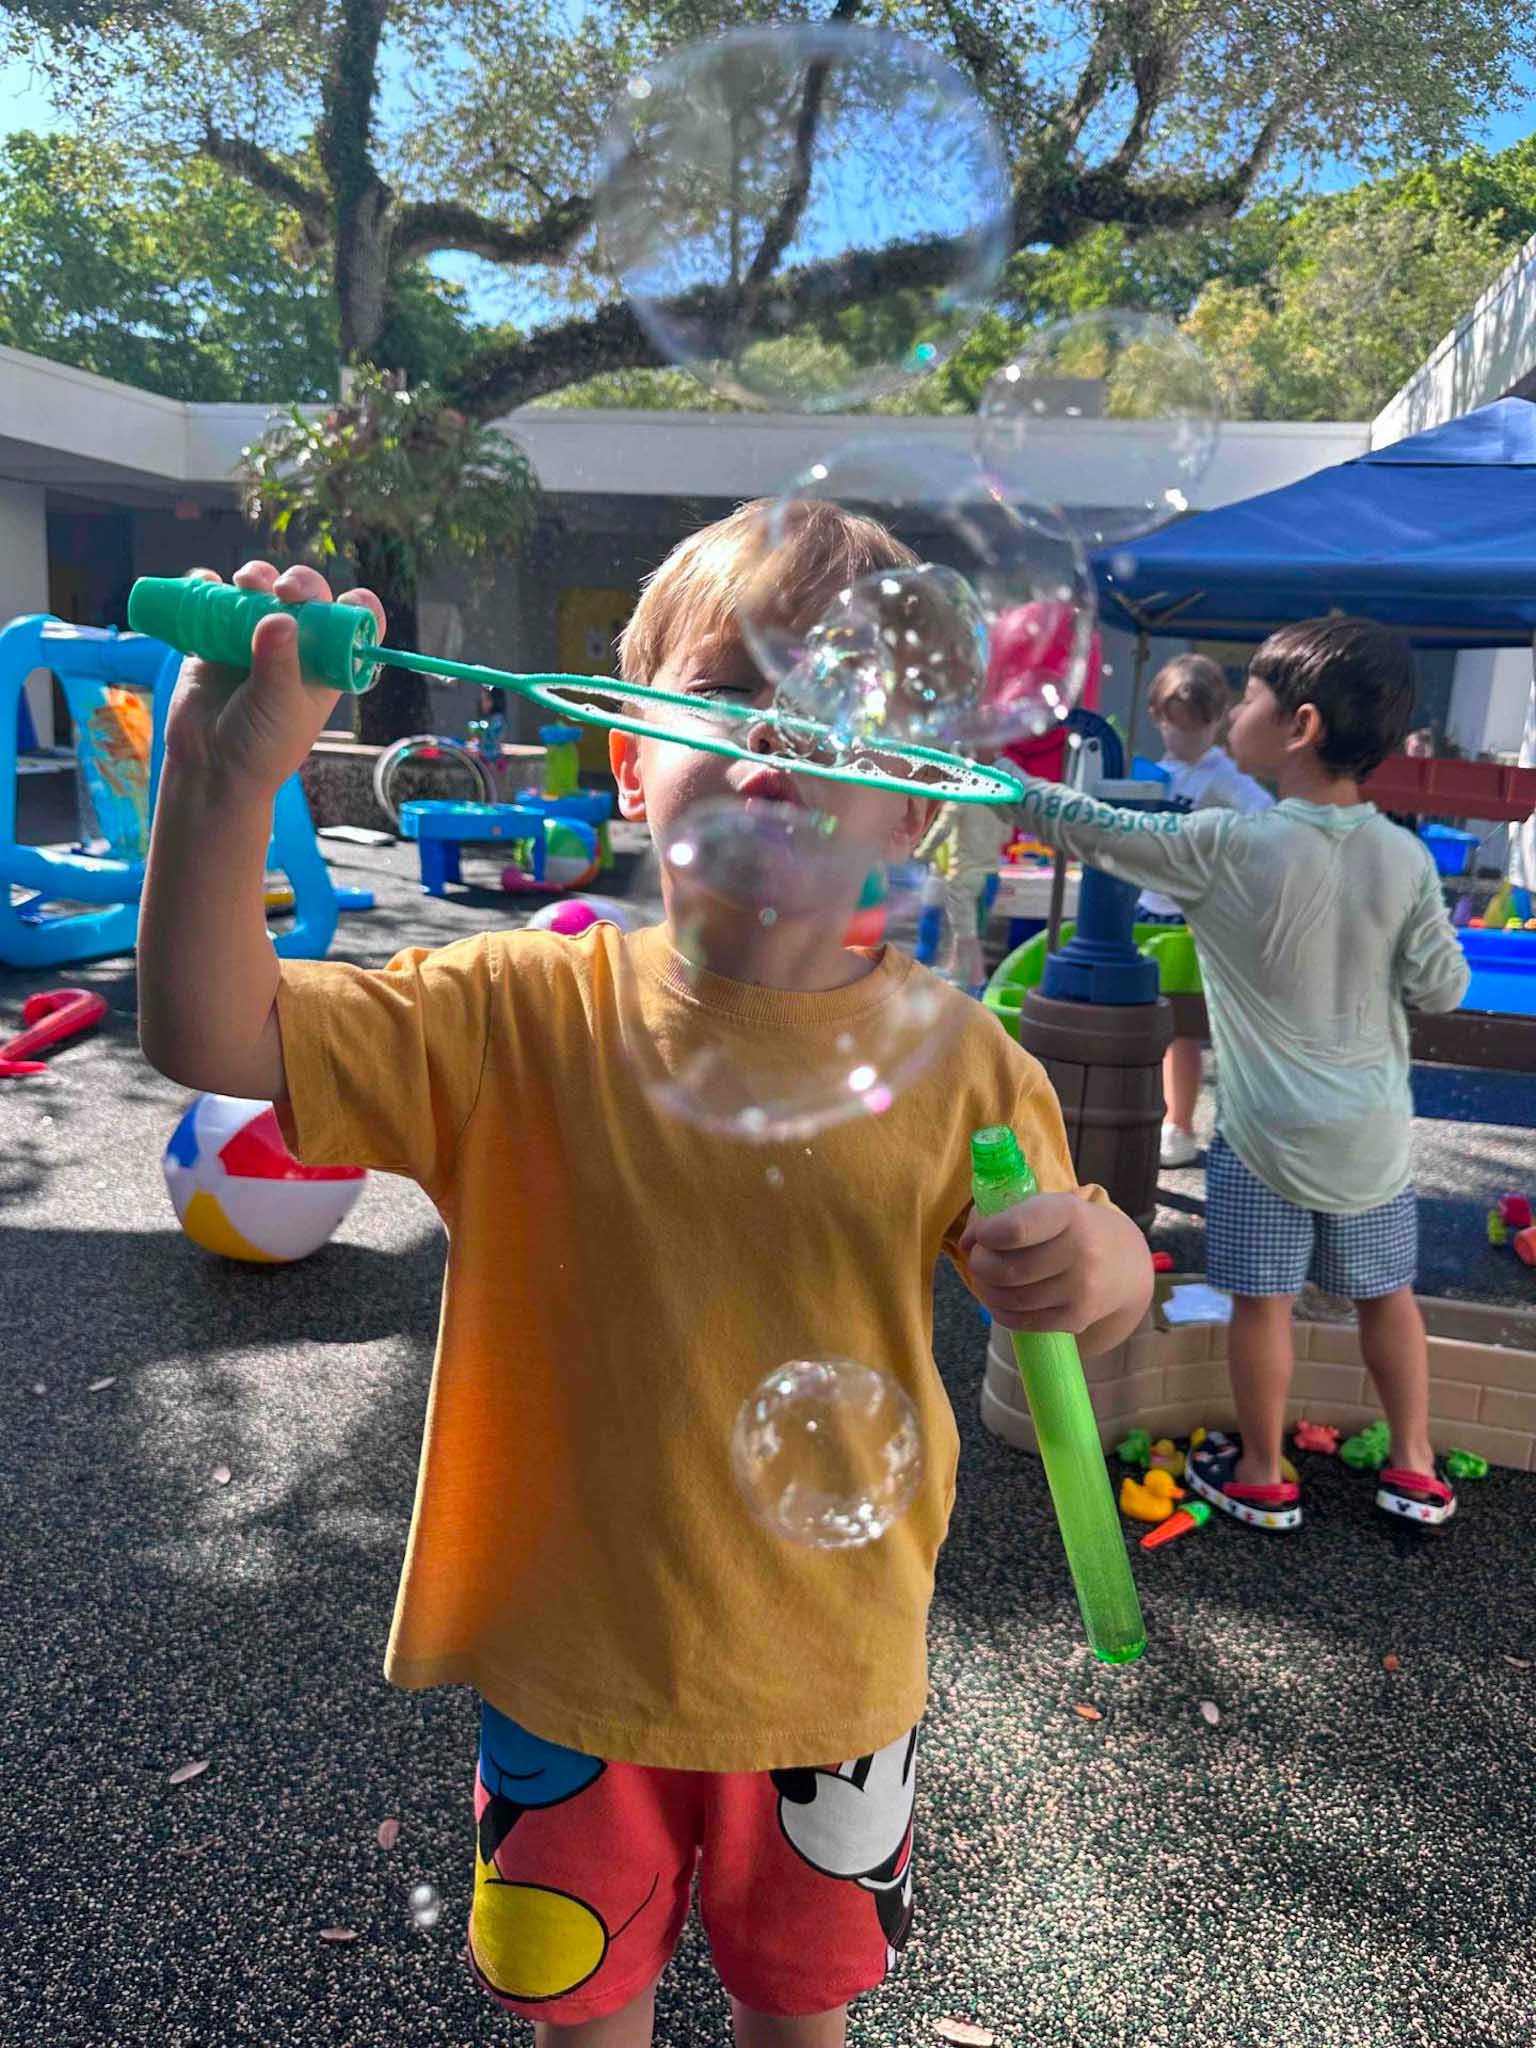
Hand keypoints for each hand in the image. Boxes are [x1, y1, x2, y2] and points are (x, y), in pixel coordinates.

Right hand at [161, 561, 384, 798]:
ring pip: (263, 590)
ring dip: (256, 577)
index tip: (338, 603)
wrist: (209, 767)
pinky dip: (209, 585)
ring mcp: (256, 637)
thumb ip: (279, 663)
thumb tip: (279, 617)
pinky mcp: (217, 637)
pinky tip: (205, 581)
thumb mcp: (278, 707)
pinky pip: (215, 601)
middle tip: (281, 591)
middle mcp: (297, 646)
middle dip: (298, 583)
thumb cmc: (261, 748)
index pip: (355, 625)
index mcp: (328, 665)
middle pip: (308, 596)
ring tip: (244, 584)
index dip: (354, 606)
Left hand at [959, 1193, 1151, 1339]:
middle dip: (980, 1264)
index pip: (1015, 1230)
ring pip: (1011, 1299)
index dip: (986, 1234)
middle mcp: (1080, 1252)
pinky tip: (1001, 1299)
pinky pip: (1022, 1322)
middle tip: (979, 1258)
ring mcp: (1080, 1290)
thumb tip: (967, 1242)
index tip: (982, 1234)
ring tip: (987, 1278)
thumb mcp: (1048, 1207)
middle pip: (1006, 1270)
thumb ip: (1004, 1215)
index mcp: (1069, 1214)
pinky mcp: (1076, 1319)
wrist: (1125, 1263)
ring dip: (986, 1290)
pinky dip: (1001, 1311)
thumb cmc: (1073, 1228)